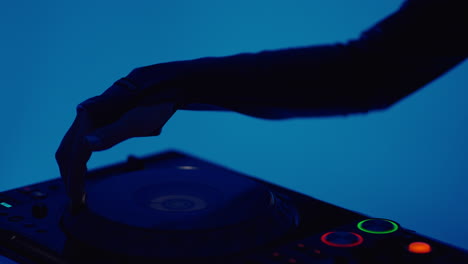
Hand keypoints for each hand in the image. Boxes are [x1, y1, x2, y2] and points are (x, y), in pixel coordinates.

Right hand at [55, 73, 178, 209]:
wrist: (163, 86)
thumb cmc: (153, 104)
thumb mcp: (137, 122)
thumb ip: (113, 134)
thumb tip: (86, 145)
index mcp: (90, 117)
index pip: (75, 154)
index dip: (73, 179)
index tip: (76, 200)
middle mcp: (85, 117)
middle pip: (67, 152)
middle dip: (68, 178)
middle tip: (76, 202)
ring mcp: (90, 118)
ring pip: (71, 148)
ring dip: (71, 171)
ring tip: (78, 192)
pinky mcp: (98, 121)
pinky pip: (81, 144)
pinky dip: (79, 161)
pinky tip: (84, 171)